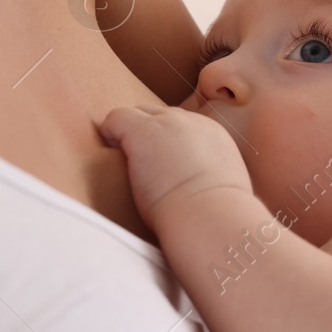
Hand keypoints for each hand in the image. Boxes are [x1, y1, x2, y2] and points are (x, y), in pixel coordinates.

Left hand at [99, 105, 251, 229]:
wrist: (209, 217)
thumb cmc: (214, 218)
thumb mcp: (222, 189)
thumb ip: (209, 178)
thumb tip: (198, 188)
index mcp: (213, 136)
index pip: (182, 126)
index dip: (165, 143)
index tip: (158, 166)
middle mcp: (191, 122)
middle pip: (160, 115)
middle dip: (147, 135)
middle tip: (138, 164)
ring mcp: (167, 124)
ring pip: (139, 113)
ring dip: (129, 134)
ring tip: (123, 161)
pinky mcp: (143, 131)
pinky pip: (116, 118)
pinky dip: (109, 133)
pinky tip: (110, 154)